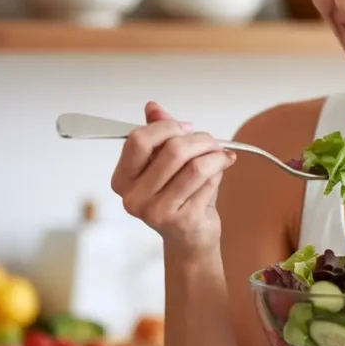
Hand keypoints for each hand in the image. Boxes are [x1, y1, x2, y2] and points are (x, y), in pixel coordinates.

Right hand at [110, 101, 236, 255]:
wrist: (190, 239)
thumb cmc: (178, 197)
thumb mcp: (164, 163)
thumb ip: (158, 134)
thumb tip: (152, 106)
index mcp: (122, 179)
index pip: (139, 140)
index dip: (168, 127)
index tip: (187, 128)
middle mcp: (134, 198)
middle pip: (172, 150)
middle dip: (200, 140)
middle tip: (213, 142)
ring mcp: (156, 212)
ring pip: (194, 166)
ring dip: (215, 155)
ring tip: (222, 155)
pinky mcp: (182, 221)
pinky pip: (207, 183)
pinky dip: (219, 172)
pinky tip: (221, 172)